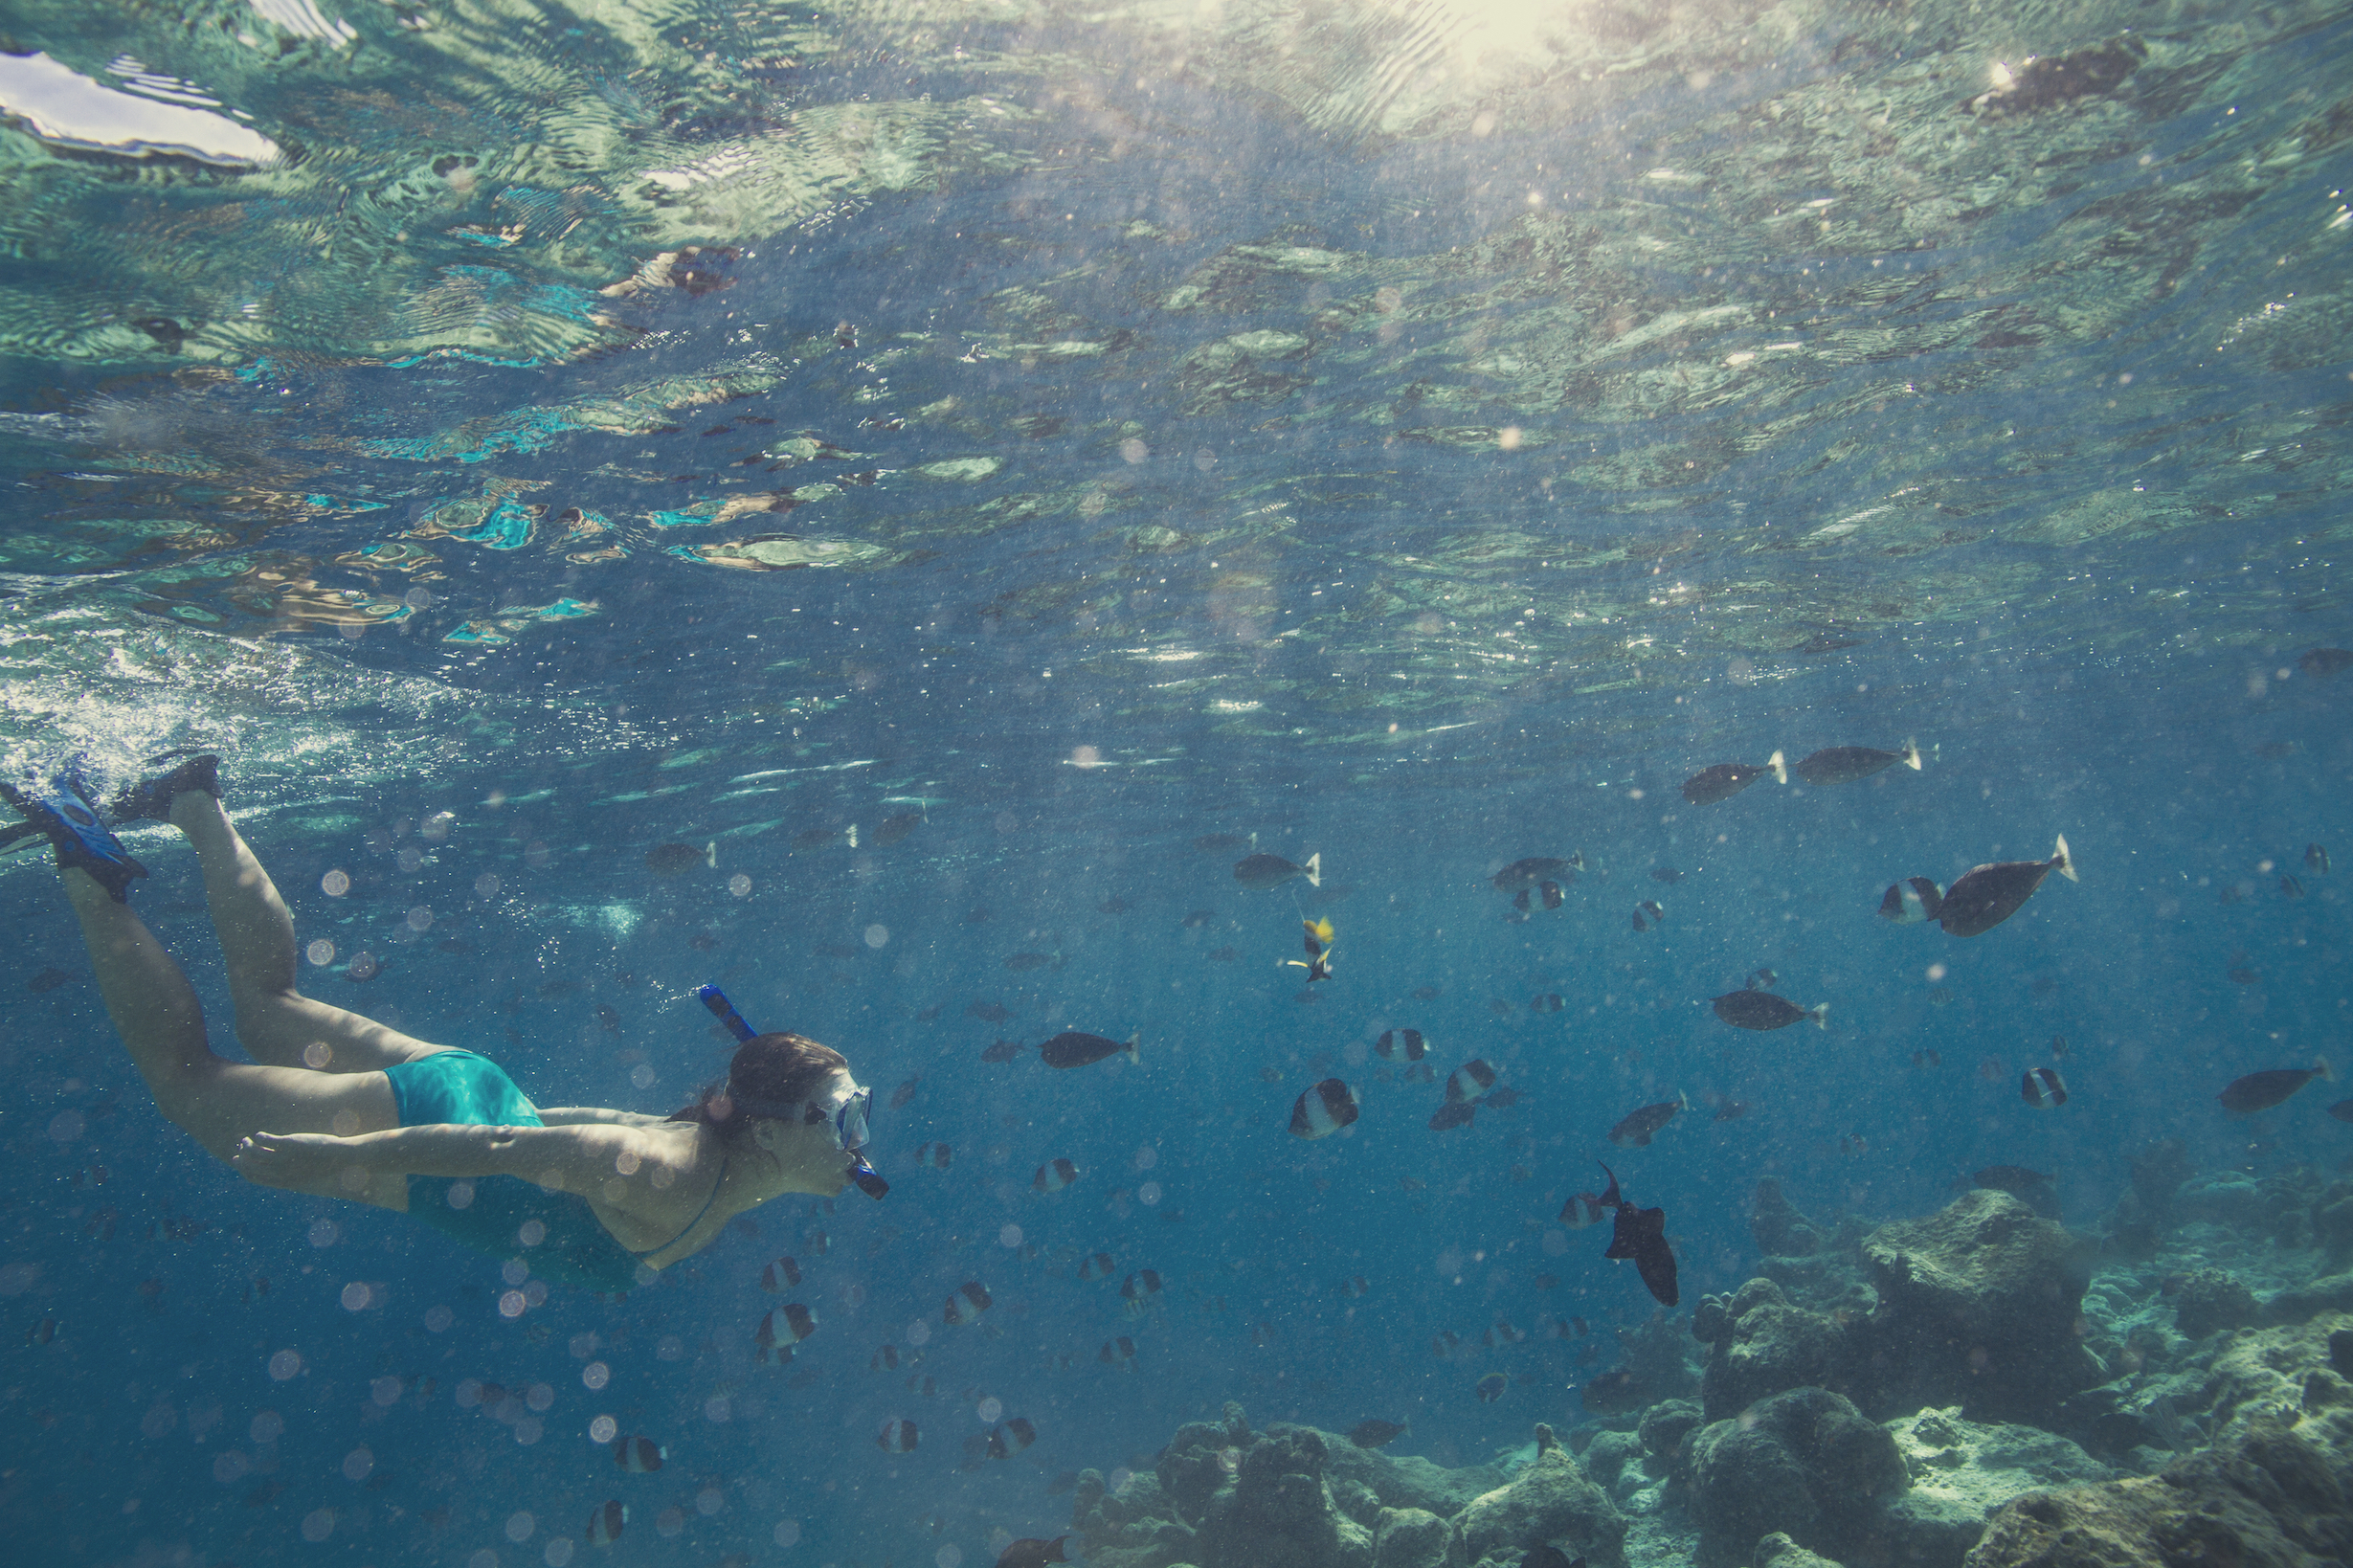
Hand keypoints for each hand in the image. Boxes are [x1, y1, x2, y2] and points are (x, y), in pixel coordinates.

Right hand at [230, 1130, 360, 1188]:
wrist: (343, 1158)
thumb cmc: (327, 1166)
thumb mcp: (306, 1174)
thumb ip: (292, 1173)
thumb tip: (284, 1169)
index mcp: (285, 1181)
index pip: (256, 1178)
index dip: (243, 1170)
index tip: (237, 1161)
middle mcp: (281, 1172)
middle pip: (251, 1166)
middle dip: (241, 1157)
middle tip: (240, 1147)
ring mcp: (284, 1158)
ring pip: (255, 1153)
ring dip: (247, 1145)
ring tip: (247, 1139)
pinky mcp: (289, 1144)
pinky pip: (266, 1141)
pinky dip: (259, 1138)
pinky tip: (259, 1134)